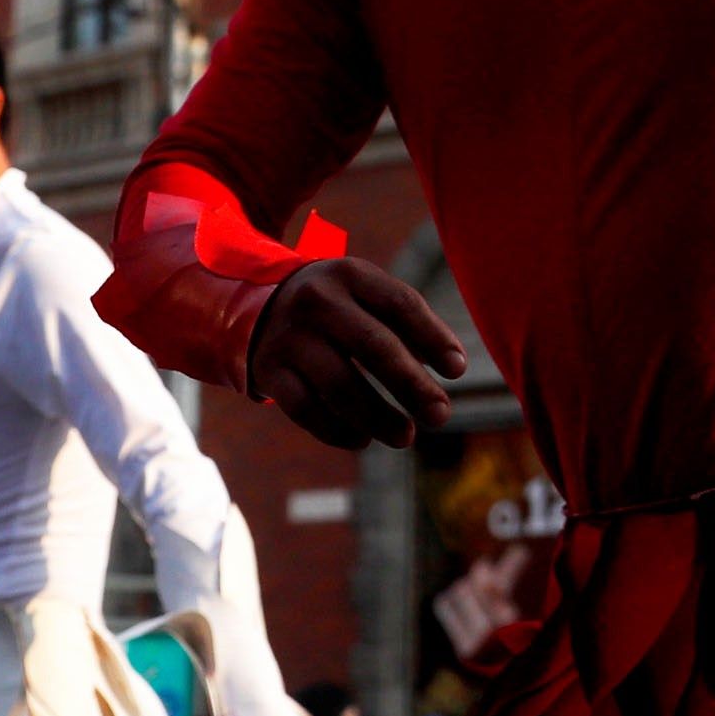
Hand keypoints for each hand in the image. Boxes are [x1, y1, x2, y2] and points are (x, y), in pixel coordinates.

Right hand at [249, 261, 465, 449]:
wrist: (256, 304)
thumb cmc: (335, 306)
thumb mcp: (364, 294)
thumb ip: (406, 323)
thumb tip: (452, 367)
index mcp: (351, 275)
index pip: (401, 304)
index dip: (434, 337)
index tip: (458, 370)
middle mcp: (318, 301)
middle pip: (374, 347)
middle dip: (412, 386)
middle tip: (440, 415)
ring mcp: (290, 337)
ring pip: (340, 386)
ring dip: (379, 418)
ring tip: (405, 437)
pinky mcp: (269, 370)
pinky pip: (306, 409)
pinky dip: (338, 431)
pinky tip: (363, 440)